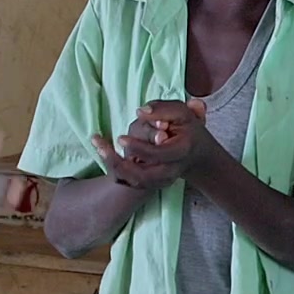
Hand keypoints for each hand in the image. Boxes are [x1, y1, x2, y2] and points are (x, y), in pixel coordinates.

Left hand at [95, 101, 219, 191]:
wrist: (195, 154)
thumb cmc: (187, 129)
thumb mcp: (181, 113)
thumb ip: (164, 109)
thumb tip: (142, 112)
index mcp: (180, 153)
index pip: (157, 154)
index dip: (137, 147)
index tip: (120, 138)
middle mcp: (170, 172)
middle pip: (141, 176)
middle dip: (118, 163)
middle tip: (101, 147)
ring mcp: (160, 181)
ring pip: (132, 182)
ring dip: (112, 166)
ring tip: (98, 146)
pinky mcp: (151, 184)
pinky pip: (128, 182)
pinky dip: (114, 169)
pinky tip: (102, 151)